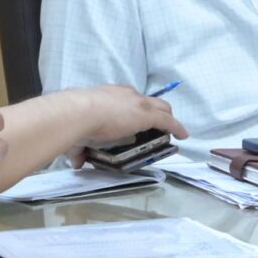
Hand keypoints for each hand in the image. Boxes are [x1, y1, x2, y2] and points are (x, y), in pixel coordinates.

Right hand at [73, 85, 188, 147]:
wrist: (79, 112)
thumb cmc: (75, 120)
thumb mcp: (78, 134)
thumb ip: (78, 150)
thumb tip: (76, 162)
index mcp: (109, 96)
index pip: (127, 100)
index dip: (134, 109)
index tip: (134, 119)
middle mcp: (126, 95)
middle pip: (148, 101)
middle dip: (154, 111)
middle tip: (155, 124)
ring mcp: (139, 103)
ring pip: (161, 108)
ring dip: (166, 118)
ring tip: (170, 129)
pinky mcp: (148, 115)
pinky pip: (168, 121)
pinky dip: (176, 128)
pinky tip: (182, 135)